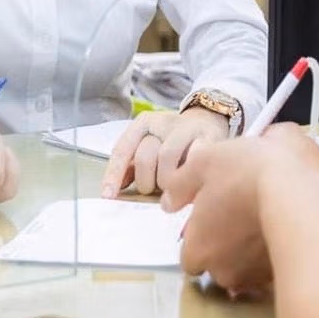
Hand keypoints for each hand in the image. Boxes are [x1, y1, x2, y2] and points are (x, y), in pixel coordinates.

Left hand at [101, 106, 229, 198]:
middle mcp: (163, 122)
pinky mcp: (209, 137)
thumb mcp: (149, 148)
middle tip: (153, 191)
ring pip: (167, 157)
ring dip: (167, 181)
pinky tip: (189, 183)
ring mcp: (187, 128)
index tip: (109, 196)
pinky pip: (194, 160)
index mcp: (144, 123)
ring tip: (172, 189)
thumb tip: (114, 191)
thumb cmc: (174, 141)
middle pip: (145, 156)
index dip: (114, 175)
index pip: (122, 149)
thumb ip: (131, 168)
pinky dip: (188, 175)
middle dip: (146, 181)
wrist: (209, 121)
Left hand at [163, 124, 318, 293]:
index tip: (214, 218)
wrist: (295, 192)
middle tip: (239, 217)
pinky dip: (271, 255)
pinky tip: (280, 231)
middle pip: (217, 265)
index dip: (200, 238)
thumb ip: (180, 186)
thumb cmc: (243, 174)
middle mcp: (222, 272)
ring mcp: (253, 278)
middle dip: (224, 249)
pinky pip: (270, 268)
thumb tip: (168, 204)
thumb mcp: (203, 164)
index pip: (190, 258)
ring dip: (248, 254)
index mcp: (197, 250)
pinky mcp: (280, 275)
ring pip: (245, 269)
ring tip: (262, 223)